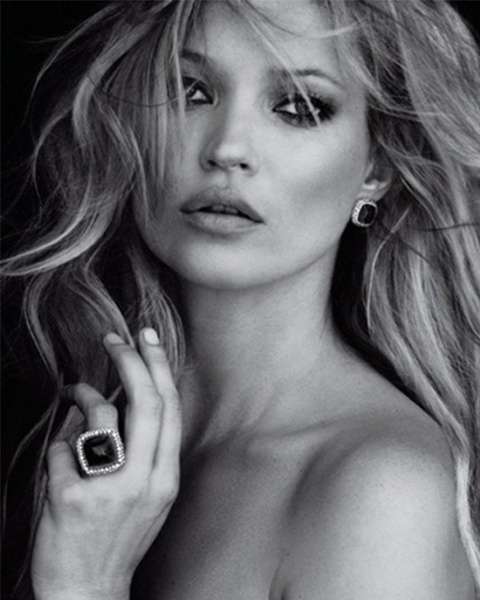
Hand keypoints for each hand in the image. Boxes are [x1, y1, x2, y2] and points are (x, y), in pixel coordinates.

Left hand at [31, 328, 181, 599]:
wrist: (87, 594)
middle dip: (129, 361)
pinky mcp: (71, 500)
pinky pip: (62, 451)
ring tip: (76, 391)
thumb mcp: (148, 497)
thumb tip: (123, 401)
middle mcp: (144, 482)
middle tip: (115, 338)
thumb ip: (145, 452)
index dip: (158, 367)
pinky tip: (59, 457)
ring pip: (101, 418)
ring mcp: (109, 491)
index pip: (169, 410)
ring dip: (84, 396)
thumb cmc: (119, 538)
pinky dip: (59, 447)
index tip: (146, 338)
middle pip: (145, 404)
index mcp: (165, 479)